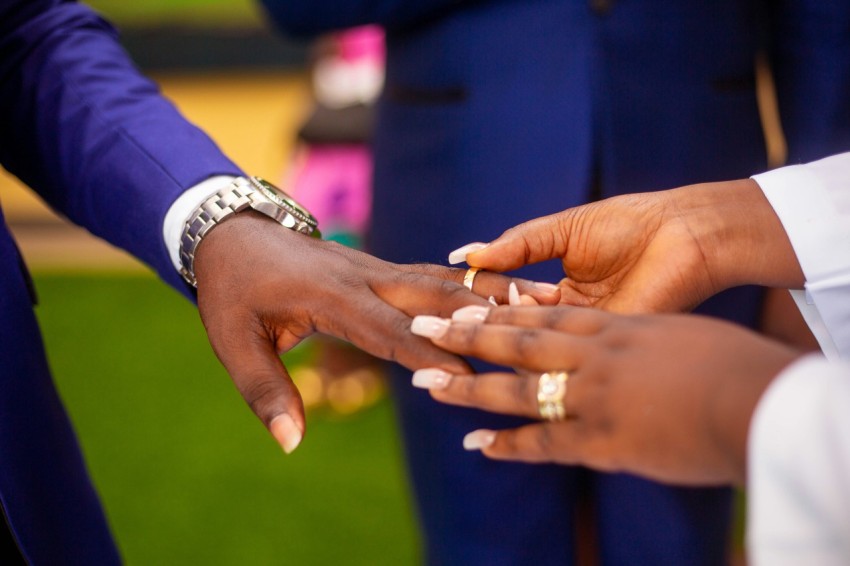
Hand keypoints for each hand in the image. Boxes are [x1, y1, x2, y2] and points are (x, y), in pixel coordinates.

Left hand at [191, 212, 559, 452]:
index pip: (390, 330)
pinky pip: (432, 275)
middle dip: (481, 317)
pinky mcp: (380, 267)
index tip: (471, 373)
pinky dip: (470, 284)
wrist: (232, 232)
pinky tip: (505, 292)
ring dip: (488, 294)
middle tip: (533, 331)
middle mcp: (364, 277)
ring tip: (541, 304)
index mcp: (331, 297)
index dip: (431, 353)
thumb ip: (263, 391)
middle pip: (433, 295)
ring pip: (441, 279)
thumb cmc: (232, 291)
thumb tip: (292, 443)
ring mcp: (375, 267)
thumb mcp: (233, 341)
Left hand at [410, 305, 800, 485]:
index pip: (543, 316)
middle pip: (517, 341)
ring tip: (426, 383)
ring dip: (469, 385)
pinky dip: (508, 443)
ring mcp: (592, 395)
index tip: (461, 308)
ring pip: (517, 386)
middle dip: (466, 336)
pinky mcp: (601, 437)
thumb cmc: (728, 364)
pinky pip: (543, 442)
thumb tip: (620, 344)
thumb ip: (638, 340)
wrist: (754, 396)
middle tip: (420, 330)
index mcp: (611, 327)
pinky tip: (475, 444)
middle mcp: (592, 355)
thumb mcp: (675, 337)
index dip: (498, 311)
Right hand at [450, 179, 802, 313]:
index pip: (508, 304)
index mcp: (560, 292)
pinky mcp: (604, 342)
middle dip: (479, 326)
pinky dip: (531, 340)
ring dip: (497, 335)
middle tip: (439, 326)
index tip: (443, 305)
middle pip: (516, 327)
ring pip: (534, 340)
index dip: (477, 303)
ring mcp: (586, 333)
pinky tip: (497, 337)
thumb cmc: (628, 223)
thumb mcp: (560, 231)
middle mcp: (569, 317)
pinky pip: (562, 345)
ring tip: (457, 331)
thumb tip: (464, 255)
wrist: (683, 231)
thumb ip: (514, 246)